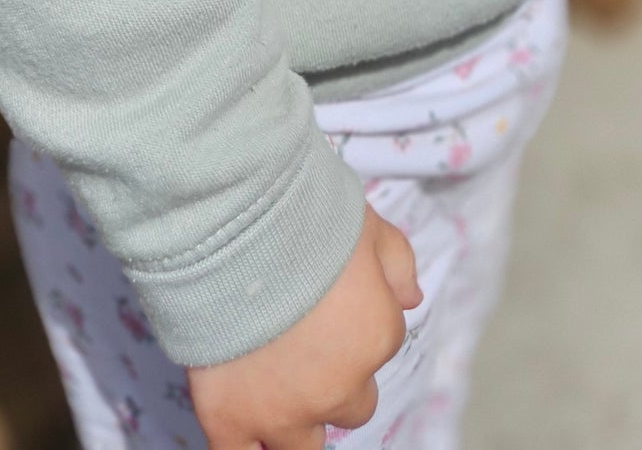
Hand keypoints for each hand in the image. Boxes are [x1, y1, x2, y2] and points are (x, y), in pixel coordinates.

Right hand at [187, 205, 420, 449]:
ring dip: (299, 422)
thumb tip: (412, 298)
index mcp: (377, 339)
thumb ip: (398, 264)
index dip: (360, 322)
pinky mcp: (229, 418)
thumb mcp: (369, 225)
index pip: (383, 345)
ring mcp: (282, 411)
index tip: (335, 299)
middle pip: (354, 406)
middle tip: (308, 344)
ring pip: (304, 448)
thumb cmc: (305, 214)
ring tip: (279, 389)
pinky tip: (246, 429)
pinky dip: (247, 448)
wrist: (236, 221)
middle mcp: (338, 388)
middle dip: (337, 380)